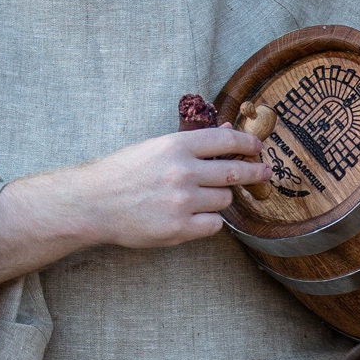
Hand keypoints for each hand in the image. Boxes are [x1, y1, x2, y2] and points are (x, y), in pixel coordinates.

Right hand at [0, 127, 267, 288]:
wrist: (95, 203)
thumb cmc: (123, 172)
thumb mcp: (155, 147)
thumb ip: (191, 144)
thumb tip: (228, 132)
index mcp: (176, 146)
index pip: (227, 140)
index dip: (248, 143)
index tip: (258, 148)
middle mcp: (182, 171)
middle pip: (235, 172)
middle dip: (254, 172)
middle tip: (264, 173)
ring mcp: (182, 201)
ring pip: (224, 199)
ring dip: (220, 198)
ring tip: (201, 198)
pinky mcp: (179, 228)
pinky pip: (214, 225)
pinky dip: (210, 222)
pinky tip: (195, 217)